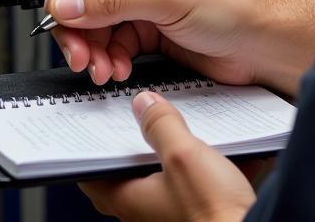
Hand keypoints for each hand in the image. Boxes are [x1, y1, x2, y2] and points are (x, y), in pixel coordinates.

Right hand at [45, 0, 314, 95]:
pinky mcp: (146, 23)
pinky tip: (117, 68)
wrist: (262, 42)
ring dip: (91, 45)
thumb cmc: (233, 2)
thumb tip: (67, 4)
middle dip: (76, 21)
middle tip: (76, 49)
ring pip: (93, 17)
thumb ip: (112, 1)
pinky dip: (108, 56)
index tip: (57, 7)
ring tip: (100, 66)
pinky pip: (111, 39)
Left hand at [81, 90, 254, 221]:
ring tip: (182, 126)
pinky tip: (223, 147)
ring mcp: (173, 213)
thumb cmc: (212, 214)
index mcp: (131, 200)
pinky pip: (195, 184)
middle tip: (137, 120)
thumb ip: (161, 125)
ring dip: (170, 153)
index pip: (94, 175)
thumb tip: (144, 103)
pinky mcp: (200, 213)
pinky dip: (204, 165)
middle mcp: (147, 211)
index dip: (91, 150)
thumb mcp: (183, 156)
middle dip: (134, 146)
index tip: (92, 128)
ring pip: (163, 176)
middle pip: (129, 173)